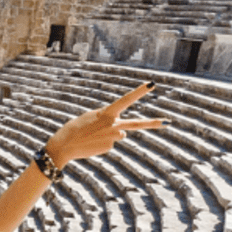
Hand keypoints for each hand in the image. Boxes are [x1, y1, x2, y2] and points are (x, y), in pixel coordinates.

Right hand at [44, 82, 163, 168]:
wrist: (64, 145)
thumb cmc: (76, 128)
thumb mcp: (91, 117)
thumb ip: (109, 121)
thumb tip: (124, 133)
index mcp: (107, 113)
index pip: (126, 99)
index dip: (139, 92)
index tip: (152, 84)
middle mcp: (113, 124)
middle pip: (137, 123)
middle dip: (153, 123)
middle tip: (167, 122)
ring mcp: (113, 138)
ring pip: (120, 133)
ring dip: (109, 134)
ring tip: (93, 135)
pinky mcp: (109, 147)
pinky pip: (110, 143)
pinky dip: (102, 142)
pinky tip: (92, 143)